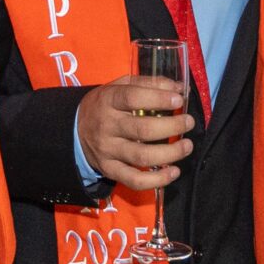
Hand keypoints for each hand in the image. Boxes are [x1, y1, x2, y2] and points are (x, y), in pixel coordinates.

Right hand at [75, 77, 196, 191]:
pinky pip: (134, 180)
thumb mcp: (120, 86)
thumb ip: (150, 84)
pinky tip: (173, 172)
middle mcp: (107, 126)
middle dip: (172, 127)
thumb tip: (180, 89)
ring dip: (170, 153)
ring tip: (187, 145)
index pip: (133, 98)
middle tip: (188, 122)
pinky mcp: (110, 170)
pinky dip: (157, 180)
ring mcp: (108, 151)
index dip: (159, 98)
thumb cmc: (105, 104)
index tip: (179, 99)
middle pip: (142, 130)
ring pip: (142, 156)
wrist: (74, 129)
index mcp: (108, 100)